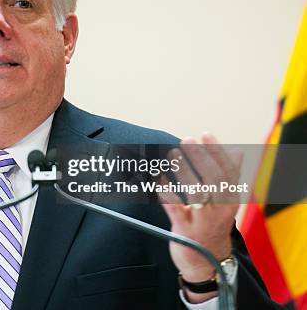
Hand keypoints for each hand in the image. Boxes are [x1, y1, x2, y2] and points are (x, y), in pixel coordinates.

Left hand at [160, 134, 241, 302]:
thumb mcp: (226, 202)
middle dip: (200, 158)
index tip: (205, 134)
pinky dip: (167, 193)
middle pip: (213, 180)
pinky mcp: (185, 232)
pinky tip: (159, 178)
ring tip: (173, 153)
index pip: (228, 172)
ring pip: (196, 194)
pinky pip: (176, 210)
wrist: (207, 262)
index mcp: (231, 200)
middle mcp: (220, 211)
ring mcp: (203, 222)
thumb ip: (229, 177)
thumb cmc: (213, 224)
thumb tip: (237, 150)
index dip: (217, 152)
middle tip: (187, 140)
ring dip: (184, 172)